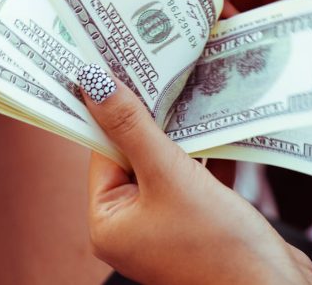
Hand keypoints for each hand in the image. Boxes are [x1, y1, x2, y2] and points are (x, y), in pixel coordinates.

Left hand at [80, 65, 311, 284]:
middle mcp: (130, 226)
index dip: (114, 109)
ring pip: (166, 163)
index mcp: (108, 222)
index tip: (122, 65)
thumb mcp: (170, 176)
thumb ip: (133, 128)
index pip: (102, 151)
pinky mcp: (198, 223)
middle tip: (161, 69)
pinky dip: (204, 154)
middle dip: (152, 117)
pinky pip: (193, 178)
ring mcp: (165, 226)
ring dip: (181, 133)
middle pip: (133, 155)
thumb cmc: (218, 245)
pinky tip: (217, 123)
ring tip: (191, 86)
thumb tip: (93, 82)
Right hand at [210, 0, 311, 110]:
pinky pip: (252, 39)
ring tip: (210, 52)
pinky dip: (236, 48)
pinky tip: (228, 63)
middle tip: (199, 32)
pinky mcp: (292, 37)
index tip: (202, 2)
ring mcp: (286, 6)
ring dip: (220, 28)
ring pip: (235, 12)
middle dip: (208, 3)